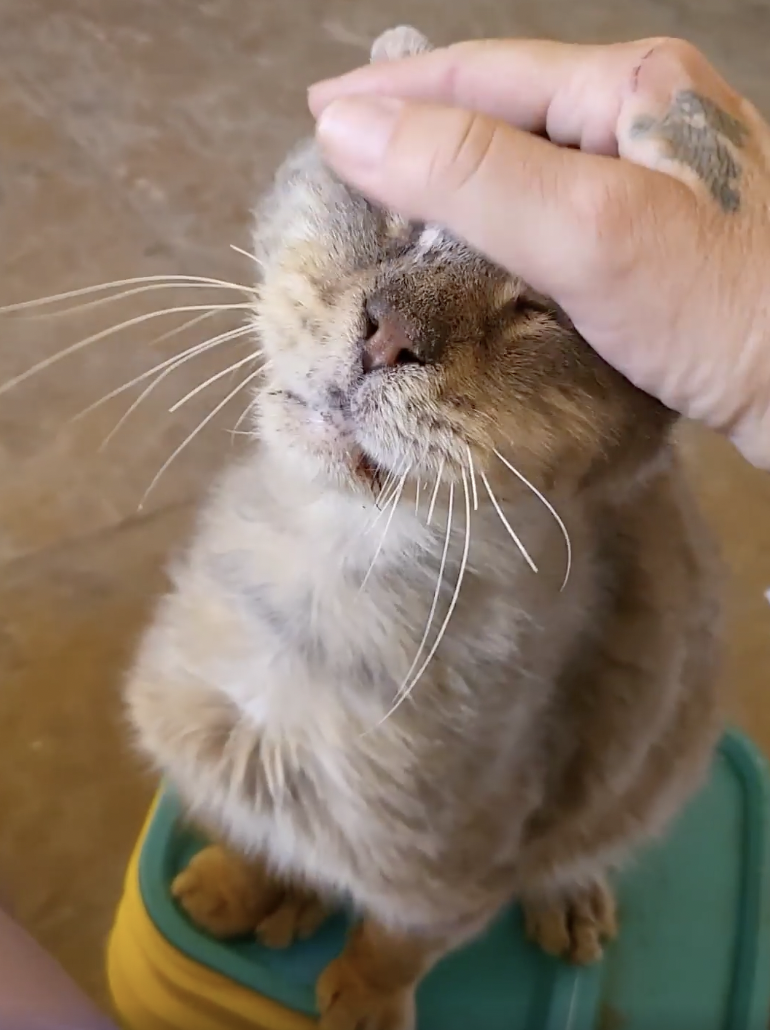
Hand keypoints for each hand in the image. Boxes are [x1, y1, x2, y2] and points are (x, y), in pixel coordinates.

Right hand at [309, 37, 769, 469]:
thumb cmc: (726, 309)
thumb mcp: (587, 227)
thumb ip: (468, 174)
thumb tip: (347, 126)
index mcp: (632, 89)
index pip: (482, 73)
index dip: (394, 91)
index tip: (319, 113)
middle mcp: (645, 123)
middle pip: (503, 114)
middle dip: (417, 130)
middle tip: (344, 157)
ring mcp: (655, 186)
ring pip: (526, 169)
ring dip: (453, 183)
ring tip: (390, 203)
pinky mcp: (659, 248)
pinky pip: (553, 220)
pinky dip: (496, 231)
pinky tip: (470, 253)